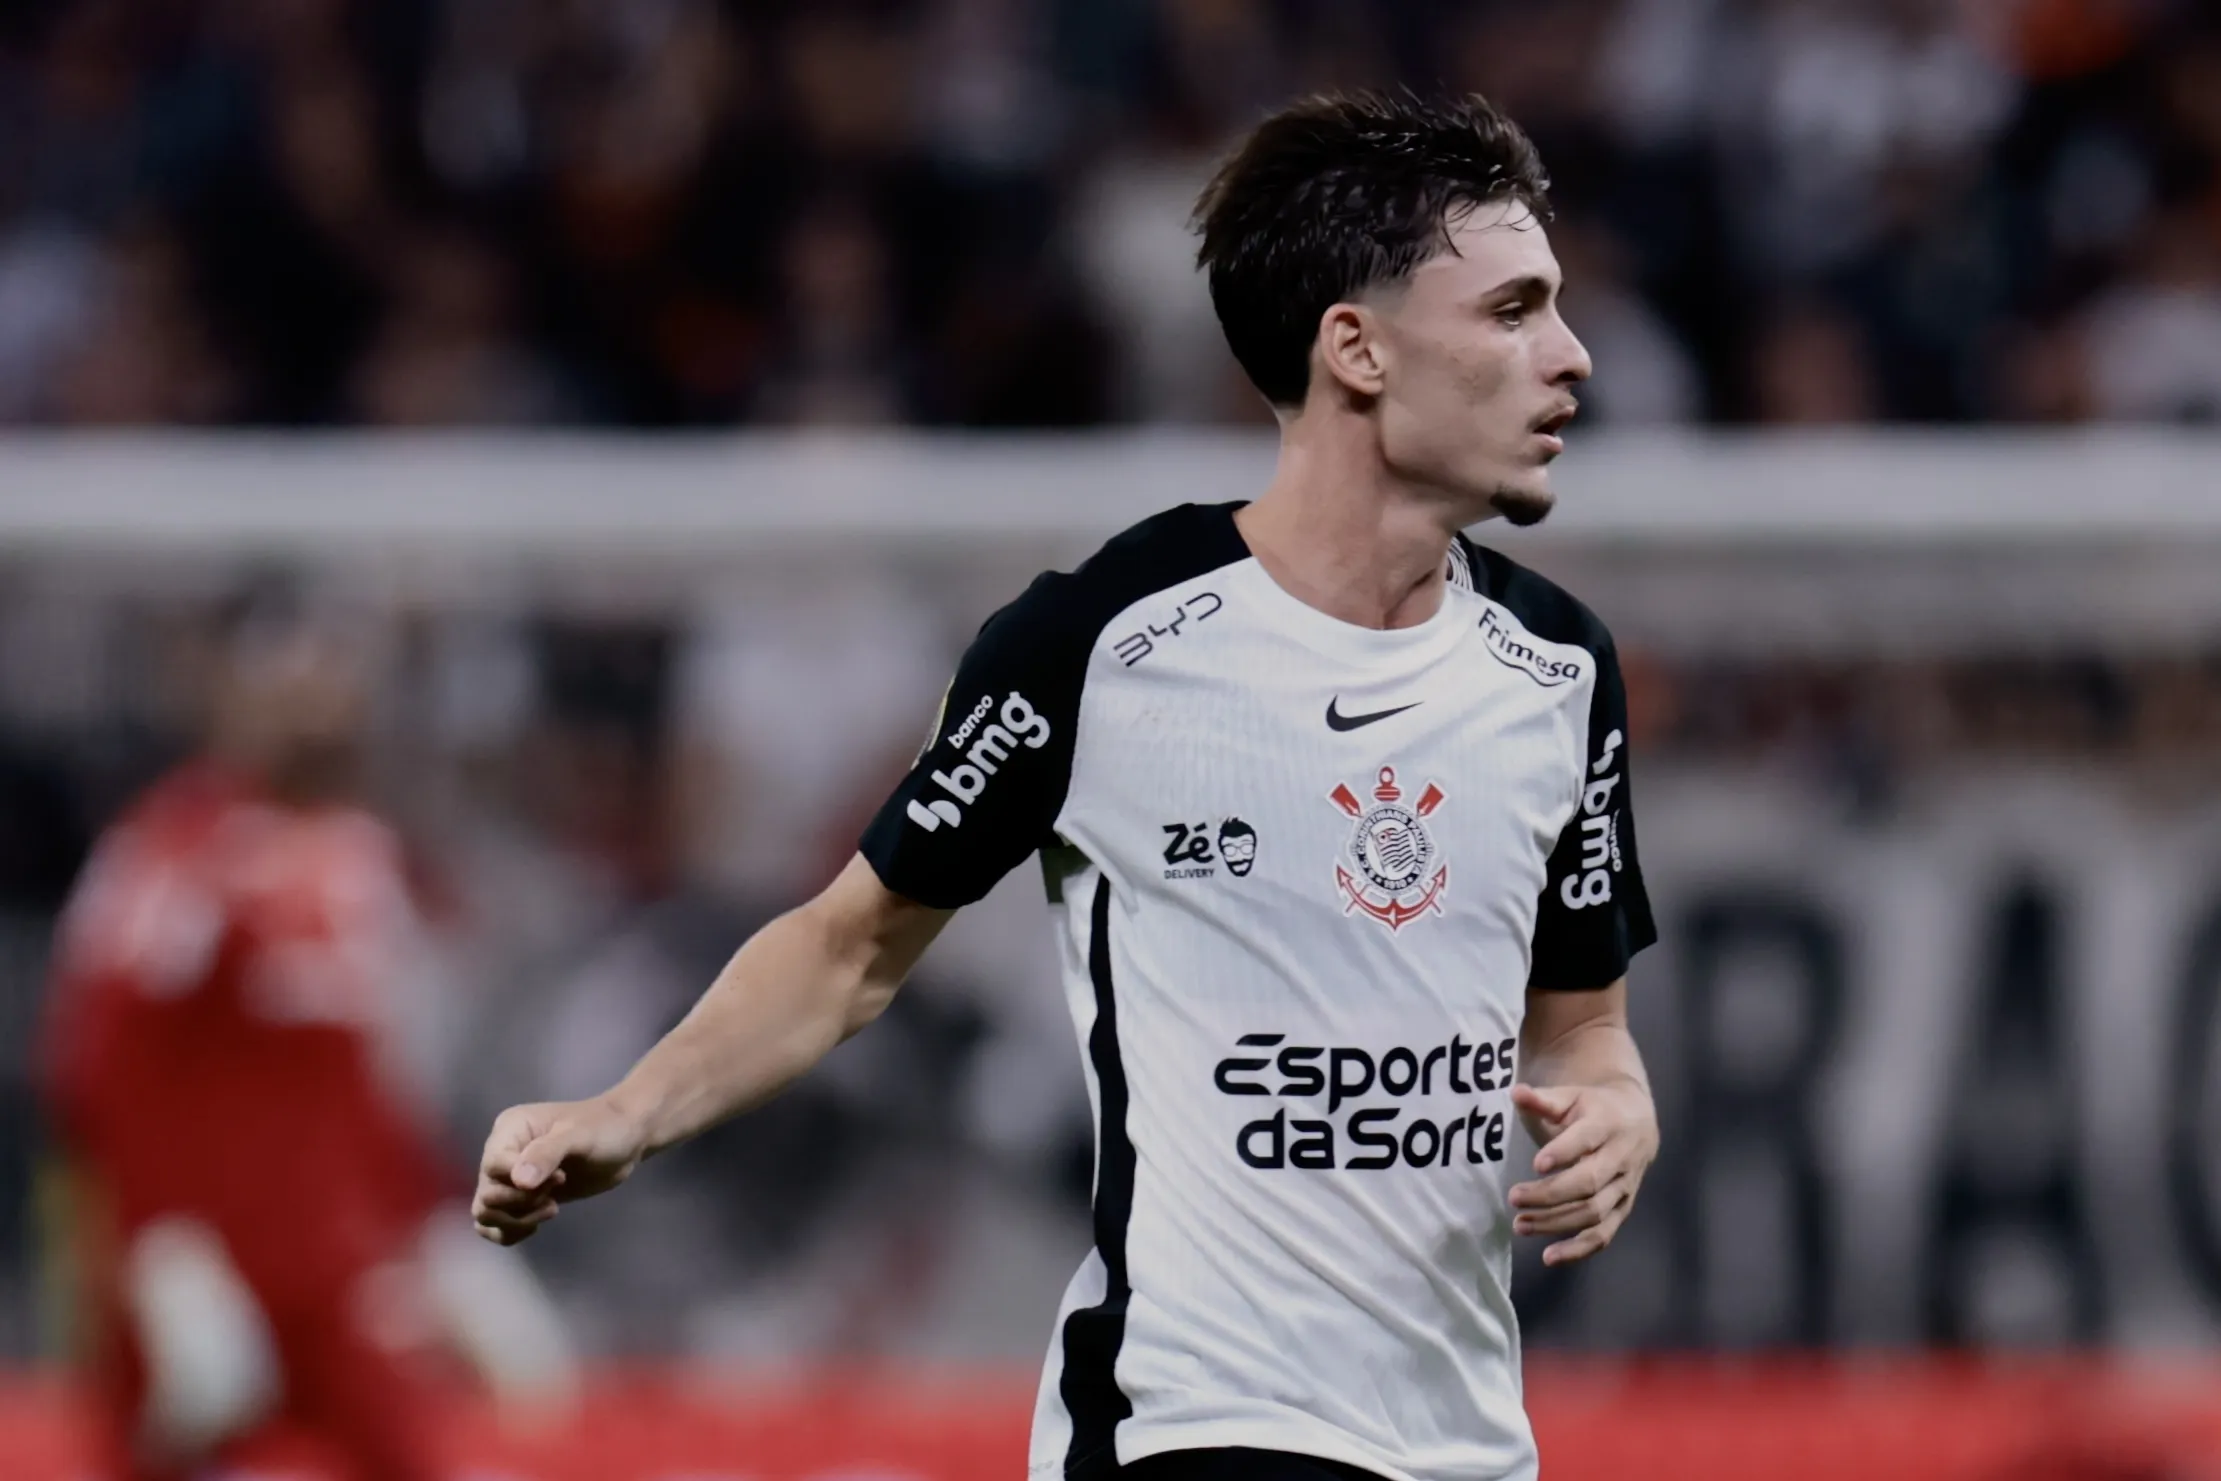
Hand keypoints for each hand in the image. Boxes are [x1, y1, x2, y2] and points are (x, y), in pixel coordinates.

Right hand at [472, 1096, 649, 1246]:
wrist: (625, 1140)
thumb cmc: (604, 1129)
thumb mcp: (578, 1135)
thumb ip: (548, 1154)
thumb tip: (519, 1181)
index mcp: (510, 1129)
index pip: (493, 1167)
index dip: (521, 1183)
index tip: (559, 1177)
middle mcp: (501, 1153)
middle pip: (487, 1195)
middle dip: (521, 1204)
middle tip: (554, 1195)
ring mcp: (509, 1178)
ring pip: (486, 1213)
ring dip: (516, 1220)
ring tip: (551, 1209)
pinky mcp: (521, 1198)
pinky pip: (495, 1225)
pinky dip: (510, 1231)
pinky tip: (536, 1226)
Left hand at [1506, 1081, 1656, 1266]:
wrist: (1636, 1120)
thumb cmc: (1593, 1107)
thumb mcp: (1571, 1096)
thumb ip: (1542, 1100)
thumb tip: (1515, 1092)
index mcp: (1608, 1123)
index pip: (1587, 1139)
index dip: (1564, 1151)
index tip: (1536, 1163)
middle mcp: (1621, 1157)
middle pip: (1589, 1182)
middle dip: (1550, 1193)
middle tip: (1514, 1197)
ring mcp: (1624, 1187)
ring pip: (1594, 1212)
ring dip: (1555, 1222)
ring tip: (1520, 1224)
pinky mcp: (1623, 1208)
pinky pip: (1604, 1234)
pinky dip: (1579, 1249)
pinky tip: (1549, 1256)